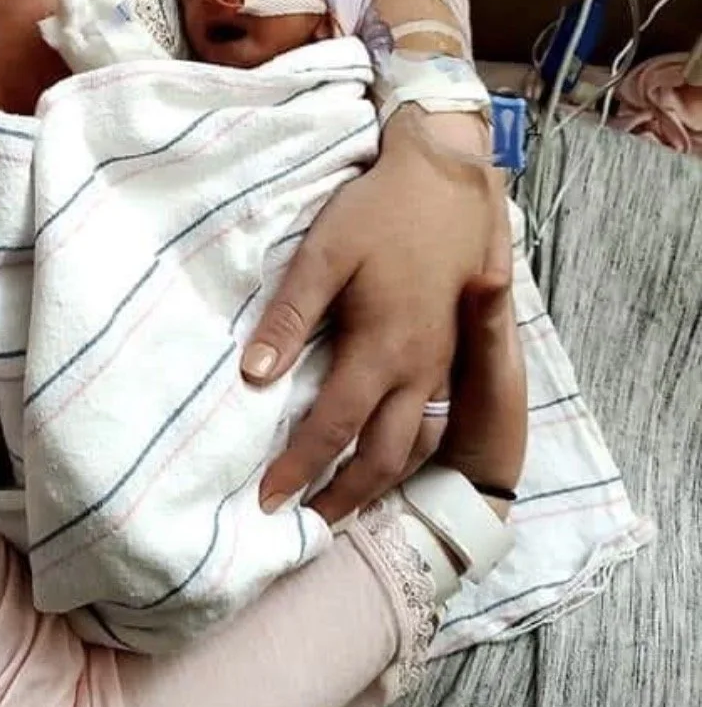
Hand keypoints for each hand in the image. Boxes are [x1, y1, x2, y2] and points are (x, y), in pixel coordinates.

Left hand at [248, 110, 509, 521]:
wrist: (452, 176)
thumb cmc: (380, 210)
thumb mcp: (325, 252)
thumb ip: (289, 316)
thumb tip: (254, 377)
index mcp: (384, 349)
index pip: (333, 428)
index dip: (299, 470)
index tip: (267, 502)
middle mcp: (418, 369)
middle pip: (383, 457)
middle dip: (344, 499)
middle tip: (307, 530)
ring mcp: (441, 362)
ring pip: (416, 445)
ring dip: (380, 483)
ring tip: (345, 508)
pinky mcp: (451, 349)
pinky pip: (432, 420)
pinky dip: (407, 452)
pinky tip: (388, 456)